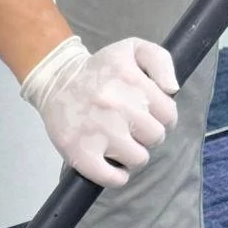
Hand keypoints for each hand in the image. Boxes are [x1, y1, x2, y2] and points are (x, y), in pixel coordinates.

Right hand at [20, 35, 178, 187]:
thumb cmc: (99, 69)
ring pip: (138, 159)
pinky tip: (112, 166)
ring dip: (133, 155)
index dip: (161, 118)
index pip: (168, 115)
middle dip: (147, 136)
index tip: (147, 116)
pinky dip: (117, 177)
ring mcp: (98, 132)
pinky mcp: (80, 153)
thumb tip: (172, 90)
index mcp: (131, 80)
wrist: (55, 81)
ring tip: (120, 145)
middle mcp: (116, 106)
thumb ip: (161, 61)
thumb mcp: (132, 49)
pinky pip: (112, 178)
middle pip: (155, 138)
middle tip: (131, 129)